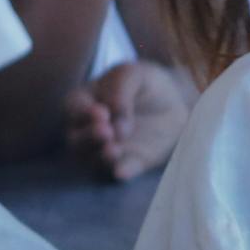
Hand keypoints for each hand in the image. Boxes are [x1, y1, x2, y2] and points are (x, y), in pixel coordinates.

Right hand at [65, 59, 192, 179]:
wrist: (174, 101)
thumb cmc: (143, 83)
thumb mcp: (132, 75)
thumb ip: (120, 92)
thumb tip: (118, 125)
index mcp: (83, 103)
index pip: (74, 109)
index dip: (83, 113)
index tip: (102, 112)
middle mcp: (87, 130)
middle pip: (76, 139)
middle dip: (88, 137)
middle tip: (106, 131)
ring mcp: (105, 148)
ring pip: (92, 159)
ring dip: (99, 157)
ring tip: (112, 151)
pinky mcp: (127, 163)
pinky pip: (118, 173)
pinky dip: (119, 173)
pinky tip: (121, 172)